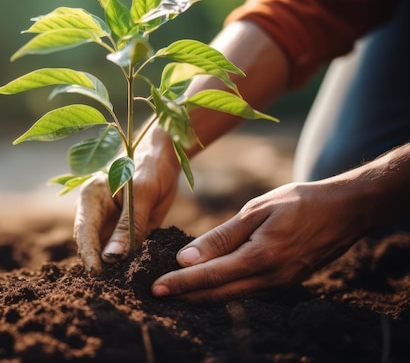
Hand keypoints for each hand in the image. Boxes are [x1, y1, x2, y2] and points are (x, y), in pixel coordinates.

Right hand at [73, 126, 180, 274]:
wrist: (166, 156)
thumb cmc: (151, 165)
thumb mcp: (143, 193)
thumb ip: (128, 224)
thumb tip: (112, 258)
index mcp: (91, 197)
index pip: (84, 232)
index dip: (89, 255)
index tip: (97, 274)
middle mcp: (96, 213)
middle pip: (92, 246)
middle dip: (101, 267)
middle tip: (112, 289)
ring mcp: (110, 224)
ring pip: (108, 253)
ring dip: (116, 268)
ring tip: (126, 286)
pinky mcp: (126, 232)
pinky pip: (126, 252)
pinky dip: (131, 263)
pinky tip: (140, 276)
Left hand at [151, 180, 370, 301]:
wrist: (344, 211)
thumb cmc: (298, 202)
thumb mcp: (256, 210)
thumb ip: (221, 237)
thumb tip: (186, 257)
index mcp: (260, 257)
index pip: (210, 276)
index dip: (180, 283)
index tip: (155, 287)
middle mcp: (270, 278)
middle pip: (218, 294)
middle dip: (185, 295)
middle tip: (157, 294)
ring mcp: (280, 285)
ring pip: (232, 298)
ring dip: (202, 296)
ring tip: (175, 291)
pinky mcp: (285, 284)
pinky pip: (248, 294)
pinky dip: (224, 292)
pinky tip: (209, 287)